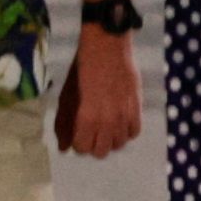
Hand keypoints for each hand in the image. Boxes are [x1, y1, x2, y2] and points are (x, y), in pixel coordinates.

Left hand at [55, 28, 140, 156]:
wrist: (108, 49)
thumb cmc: (82, 71)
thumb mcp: (66, 97)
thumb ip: (64, 123)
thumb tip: (64, 148)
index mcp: (86, 118)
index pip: (83, 147)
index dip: (78, 144)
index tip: (77, 134)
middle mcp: (107, 120)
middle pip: (102, 151)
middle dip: (93, 145)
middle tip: (90, 132)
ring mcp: (125, 115)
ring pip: (119, 144)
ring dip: (110, 139)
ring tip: (106, 127)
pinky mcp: (137, 107)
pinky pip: (135, 132)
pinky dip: (127, 131)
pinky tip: (120, 122)